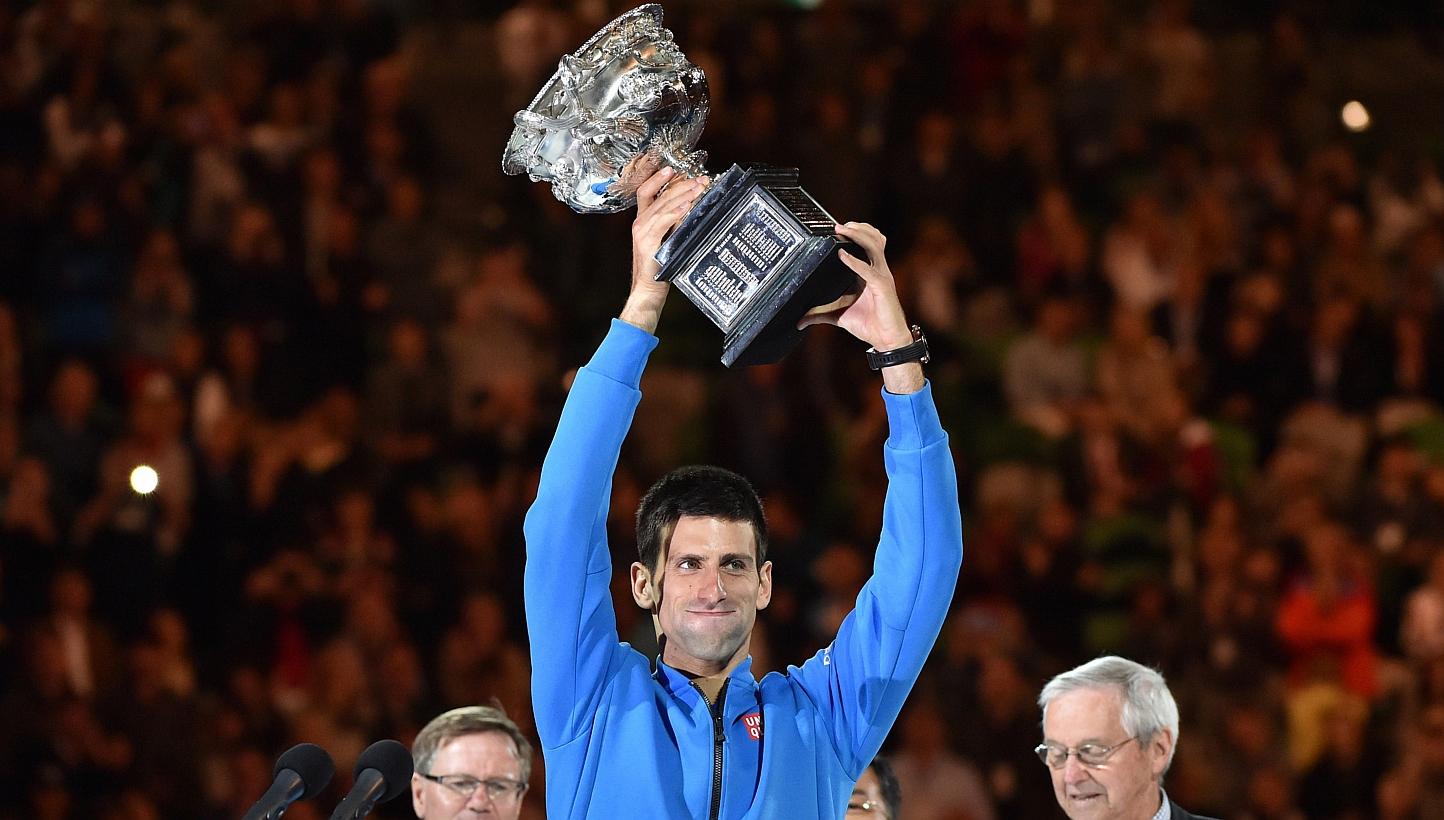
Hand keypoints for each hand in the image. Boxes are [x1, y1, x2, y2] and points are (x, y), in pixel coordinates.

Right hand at [620, 167, 708, 332]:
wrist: (648, 288)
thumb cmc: (659, 266)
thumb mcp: (669, 238)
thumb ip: (675, 222)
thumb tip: (690, 205)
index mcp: (643, 220)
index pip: (647, 191)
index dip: (659, 178)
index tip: (674, 169)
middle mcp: (640, 222)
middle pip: (659, 194)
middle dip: (681, 184)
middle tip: (699, 179)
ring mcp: (642, 231)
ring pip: (662, 205)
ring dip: (682, 194)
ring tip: (698, 187)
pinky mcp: (647, 241)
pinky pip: (662, 221)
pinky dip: (675, 212)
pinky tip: (686, 205)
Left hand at [798, 222, 911, 349]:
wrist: (886, 341)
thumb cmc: (868, 325)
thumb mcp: (839, 315)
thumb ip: (820, 314)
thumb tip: (800, 320)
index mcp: (869, 272)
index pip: (866, 244)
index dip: (854, 232)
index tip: (835, 227)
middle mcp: (877, 270)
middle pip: (873, 238)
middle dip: (857, 228)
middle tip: (838, 225)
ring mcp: (882, 276)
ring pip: (874, 246)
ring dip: (858, 235)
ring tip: (842, 230)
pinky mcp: (882, 287)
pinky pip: (869, 270)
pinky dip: (855, 262)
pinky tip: (842, 255)